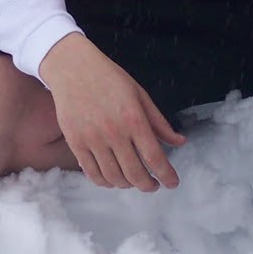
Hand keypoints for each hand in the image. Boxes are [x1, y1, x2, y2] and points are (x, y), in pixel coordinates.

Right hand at [38, 33, 185, 191]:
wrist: (72, 67)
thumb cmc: (109, 78)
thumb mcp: (140, 95)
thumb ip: (159, 122)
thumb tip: (180, 142)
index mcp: (133, 119)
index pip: (154, 157)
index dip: (167, 175)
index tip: (172, 183)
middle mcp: (113, 132)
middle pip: (135, 173)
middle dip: (148, 185)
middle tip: (154, 185)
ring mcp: (92, 139)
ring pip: (113, 177)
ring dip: (128, 185)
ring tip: (134, 181)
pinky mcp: (75, 143)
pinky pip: (92, 173)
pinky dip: (105, 182)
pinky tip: (113, 179)